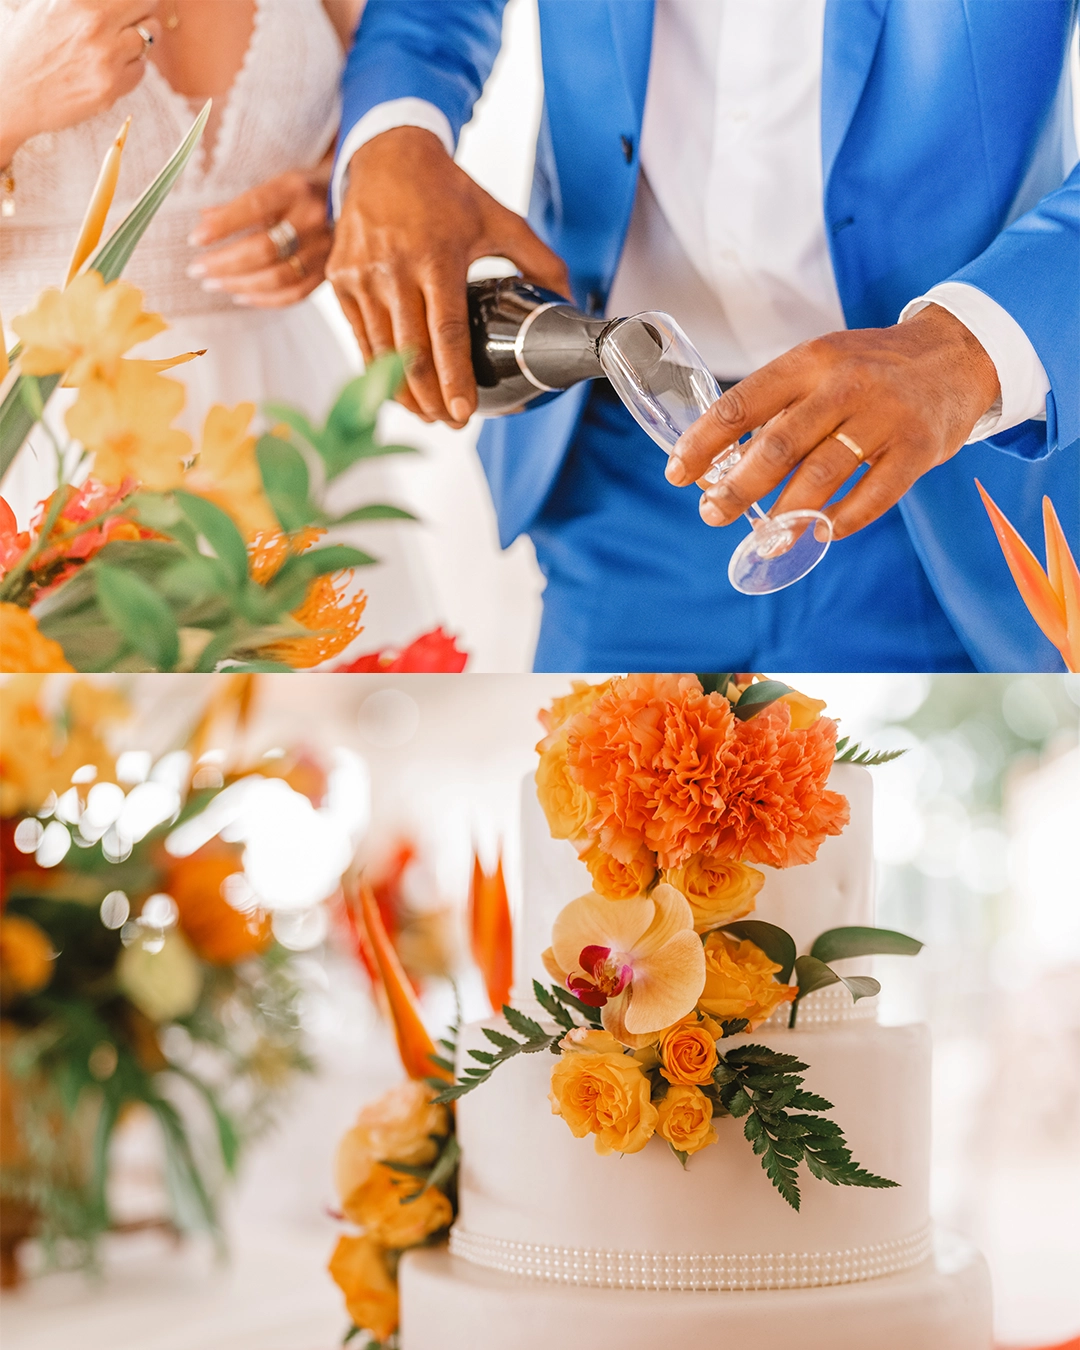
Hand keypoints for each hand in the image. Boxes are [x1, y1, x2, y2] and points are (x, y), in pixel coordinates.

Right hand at [0, 0, 159, 164]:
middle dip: (144, 9)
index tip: (136, 2)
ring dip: (140, 37)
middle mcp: (94, 25)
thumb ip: (84, 1)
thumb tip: (110, 2)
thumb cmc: (26, 45)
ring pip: (148, 39)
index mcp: (78, 1)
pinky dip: (132, 65)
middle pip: (146, 6)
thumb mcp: (46, 5)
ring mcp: (105, 59)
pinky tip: (111, 66)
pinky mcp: (110, 89)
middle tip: (138, 14)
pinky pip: (140, 69)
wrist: (11, 92)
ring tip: (120, 42)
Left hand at [186, 171, 332, 307]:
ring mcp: (324, 249)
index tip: (195, 239)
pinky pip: (295, 294)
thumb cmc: (310, 187)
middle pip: (263, 250)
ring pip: (277, 277)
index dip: (222, 226)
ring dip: (240, 284)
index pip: (253, 208)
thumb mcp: (279, 182)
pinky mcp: (329, 272)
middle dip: (224, 263)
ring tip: (213, 284)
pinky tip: (242, 297)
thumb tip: (205, 219)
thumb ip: (243, 202)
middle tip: (197, 270)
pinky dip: (265, 300)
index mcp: (296, 188)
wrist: (360, 199)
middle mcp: (313, 219)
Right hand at [327, 126, 570, 425]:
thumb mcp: (498, 219)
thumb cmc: (445, 191)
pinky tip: (397, 387)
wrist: (387, 155)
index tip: (465, 413)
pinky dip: (377, 368)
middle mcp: (394, 269)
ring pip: (380, 352)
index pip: (447, 333)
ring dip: (402, 392)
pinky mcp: (340, 280)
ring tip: (427, 413)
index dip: (455, 379)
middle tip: (451, 425)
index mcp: (437, 258)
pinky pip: (360, 337)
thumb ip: (537, 258)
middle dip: (430, 399)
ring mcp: (361, 276)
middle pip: (410, 353)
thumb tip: (566, 296)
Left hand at [665, 305, 1000, 538]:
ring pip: (822, 476)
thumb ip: (778, 407)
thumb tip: (720, 465)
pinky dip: (841, 521)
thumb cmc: (871, 369)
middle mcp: (845, 385)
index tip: (678, 473)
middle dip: (737, 488)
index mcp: (810, 361)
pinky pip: (873, 496)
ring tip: (763, 541)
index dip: (704, 443)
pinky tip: (819, 533)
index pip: (742, 404)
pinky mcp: (918, 449)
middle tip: (711, 514)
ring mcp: (885, 417)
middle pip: (778, 445)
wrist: (958, 353)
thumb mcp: (821, 366)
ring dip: (785, 516)